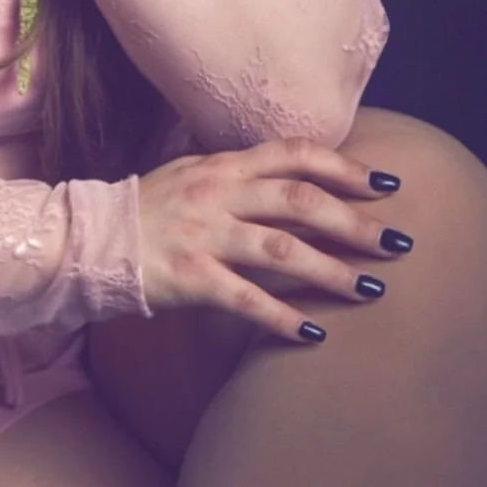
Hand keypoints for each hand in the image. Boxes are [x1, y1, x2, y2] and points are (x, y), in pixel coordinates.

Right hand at [136, 136, 411, 341]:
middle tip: (398, 243)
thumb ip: (239, 174)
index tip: (388, 184)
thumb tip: (294, 175)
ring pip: (281, 249)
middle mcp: (218, 193)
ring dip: (332, 270)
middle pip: (299, 200)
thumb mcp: (192, 175)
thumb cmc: (147, 208)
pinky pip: (245, 299)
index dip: (344, 167)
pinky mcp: (189, 277)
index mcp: (222, 165)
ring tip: (372, 290)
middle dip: (355, 222)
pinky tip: (314, 332)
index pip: (293, 154)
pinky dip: (283, 317)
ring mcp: (203, 234)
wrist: (88, 239)